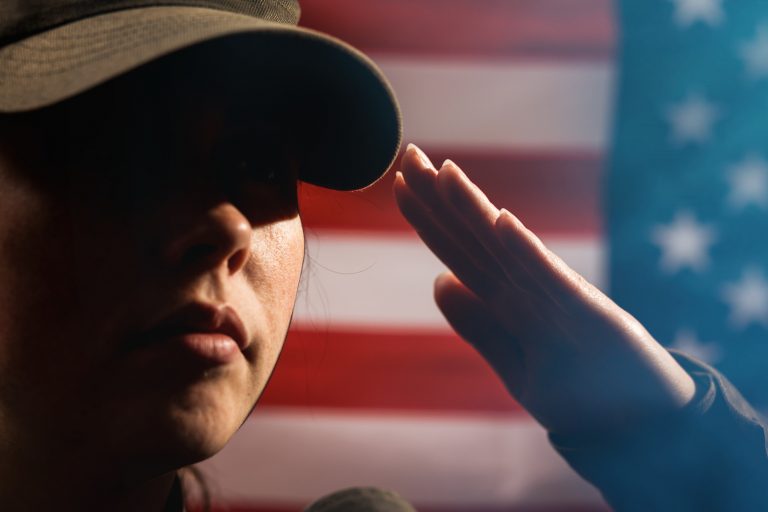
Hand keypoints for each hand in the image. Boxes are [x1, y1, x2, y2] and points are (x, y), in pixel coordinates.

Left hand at [393, 144, 695, 435]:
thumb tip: (437, 282)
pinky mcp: (591, 318)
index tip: (399, 180)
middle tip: (407, 152)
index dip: (428, 218)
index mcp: (511, 302)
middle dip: (439, 198)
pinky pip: (551, 283)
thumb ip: (480, 326)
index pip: (460, 252)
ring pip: (507, 251)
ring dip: (474, 212)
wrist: (650, 426)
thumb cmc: (585, 393)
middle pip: (475, 240)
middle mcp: (530, 291)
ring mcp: (559, 301)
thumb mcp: (517, 365)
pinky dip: (526, 252)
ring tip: (442, 171)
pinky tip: (502, 220)